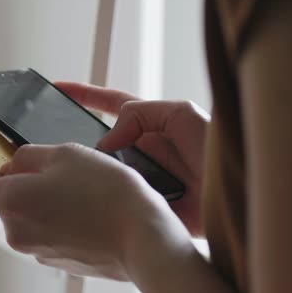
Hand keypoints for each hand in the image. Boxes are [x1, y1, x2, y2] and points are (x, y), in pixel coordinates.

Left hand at [0, 143, 181, 279]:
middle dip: (19, 180)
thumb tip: (13, 160)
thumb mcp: (65, 153)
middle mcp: (18, 231)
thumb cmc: (107, 192)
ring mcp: (39, 249)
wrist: (144, 236)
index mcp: (12, 201)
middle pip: (2, 201)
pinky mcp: (60, 259)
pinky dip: (58, 215)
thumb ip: (27, 155)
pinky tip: (86, 206)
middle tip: (49, 163)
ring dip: (42, 197)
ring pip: (29, 214)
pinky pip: (49, 230)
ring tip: (77, 185)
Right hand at [55, 82, 208, 235]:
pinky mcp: (145, 204)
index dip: (83, 95)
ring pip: (104, 173)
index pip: (108, 103)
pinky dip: (105, 201)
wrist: (237, 190)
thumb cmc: (217, 146)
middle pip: (99, 143)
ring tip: (72, 175)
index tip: (58, 89)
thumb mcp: (179, 113)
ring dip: (91, 174)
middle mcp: (141, 150)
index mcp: (149, 124)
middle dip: (77, 144)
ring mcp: (141, 177)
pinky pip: (117, 200)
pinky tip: (93, 202)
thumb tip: (106, 140)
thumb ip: (140, 114)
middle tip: (54, 146)